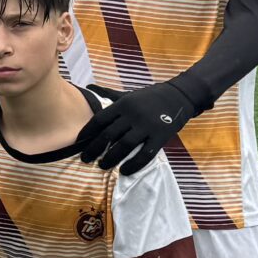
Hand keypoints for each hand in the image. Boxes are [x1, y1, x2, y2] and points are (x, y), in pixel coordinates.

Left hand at [74, 79, 200, 173]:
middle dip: (94, 149)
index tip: (78, 143)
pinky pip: (146, 154)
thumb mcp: (128, 94)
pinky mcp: (161, 135)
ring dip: (111, 158)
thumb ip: (108, 94)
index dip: (87, 133)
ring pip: (124, 146)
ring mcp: (148, 125)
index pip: (99, 120)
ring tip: (102, 165)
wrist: (179, 95)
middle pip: (108, 135)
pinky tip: (124, 171)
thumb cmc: (149, 97)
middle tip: (85, 159)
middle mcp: (133, 114)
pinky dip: (134, 164)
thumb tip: (89, 87)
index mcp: (123, 104)